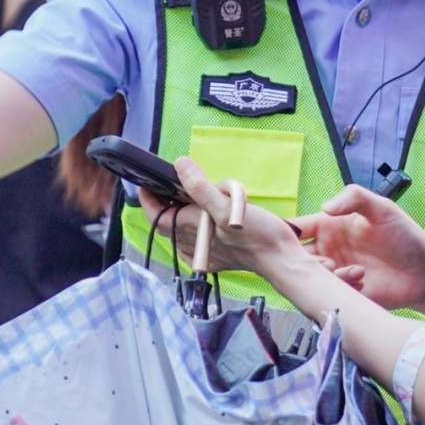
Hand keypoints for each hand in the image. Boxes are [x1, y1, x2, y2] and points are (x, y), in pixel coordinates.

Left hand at [159, 158, 312, 279]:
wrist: (279, 259)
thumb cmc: (258, 233)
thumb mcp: (227, 205)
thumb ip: (201, 187)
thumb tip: (181, 165)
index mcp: (191, 227)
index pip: (157, 215)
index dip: (147, 199)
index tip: (145, 183)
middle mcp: (193, 241)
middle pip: (168, 223)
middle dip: (164, 205)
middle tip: (166, 187)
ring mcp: (204, 252)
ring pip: (180, 233)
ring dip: (179, 217)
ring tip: (186, 201)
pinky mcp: (216, 258)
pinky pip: (195, 245)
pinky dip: (192, 233)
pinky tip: (199, 226)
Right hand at [291, 185, 424, 315]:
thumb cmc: (405, 237)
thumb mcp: (382, 208)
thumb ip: (354, 198)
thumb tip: (325, 207)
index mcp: (329, 227)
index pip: (296, 229)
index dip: (286, 234)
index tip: (286, 240)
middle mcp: (328, 251)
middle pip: (296, 257)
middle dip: (304, 261)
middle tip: (327, 262)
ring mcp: (335, 274)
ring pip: (310, 278)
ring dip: (327, 276)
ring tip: (356, 271)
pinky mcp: (343, 294)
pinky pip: (327, 294)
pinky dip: (340, 289)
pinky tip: (363, 282)